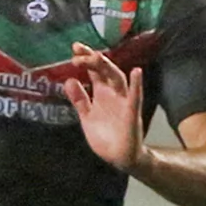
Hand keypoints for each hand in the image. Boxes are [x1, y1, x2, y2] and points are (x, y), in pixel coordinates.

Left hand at [64, 41, 144, 172]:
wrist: (119, 157)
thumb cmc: (105, 136)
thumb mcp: (87, 117)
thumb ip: (79, 100)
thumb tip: (68, 81)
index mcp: (102, 94)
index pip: (94, 71)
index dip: (86, 58)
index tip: (75, 48)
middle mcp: (113, 94)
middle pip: (105, 70)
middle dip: (93, 58)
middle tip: (79, 49)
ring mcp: (124, 102)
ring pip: (118, 79)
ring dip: (108, 67)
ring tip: (97, 56)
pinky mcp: (132, 114)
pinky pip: (135, 98)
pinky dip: (136, 85)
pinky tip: (136, 72)